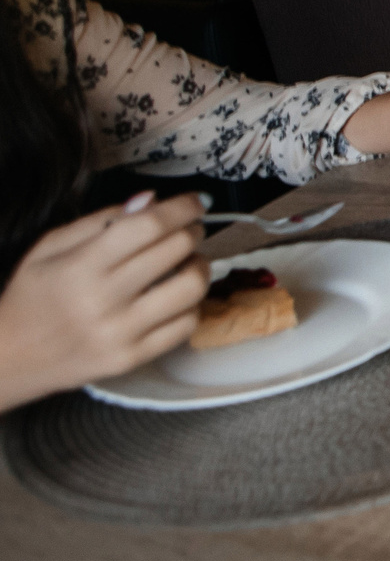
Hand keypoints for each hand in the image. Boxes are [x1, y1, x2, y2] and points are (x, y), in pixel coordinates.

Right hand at [0, 192, 208, 411]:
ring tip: (187, 261)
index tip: (195, 202)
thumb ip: (101, 220)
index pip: (148, 227)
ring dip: (199, 267)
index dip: (181, 208)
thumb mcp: (50, 247)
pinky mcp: (132, 359)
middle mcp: (103, 301)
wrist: (9, 358)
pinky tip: (176, 296)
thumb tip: (151, 200)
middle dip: (192, 232)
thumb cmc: (30, 297)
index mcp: (81, 267)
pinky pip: (186, 326)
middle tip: (189, 229)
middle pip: (175, 251)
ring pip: (191, 289)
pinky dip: (191, 305)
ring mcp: (120, 334)